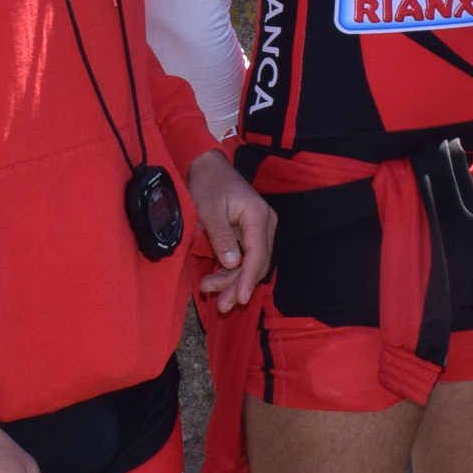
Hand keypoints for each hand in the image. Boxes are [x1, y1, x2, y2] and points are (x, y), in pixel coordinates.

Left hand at [188, 151, 274, 313]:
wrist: (207, 167)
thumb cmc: (209, 184)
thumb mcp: (210, 209)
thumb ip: (221, 235)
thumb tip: (232, 263)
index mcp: (258, 216)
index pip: (258, 254)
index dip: (248, 279)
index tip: (240, 298)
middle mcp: (264, 224)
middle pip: (257, 264)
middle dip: (239, 286)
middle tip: (222, 306)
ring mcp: (258, 229)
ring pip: (251, 264)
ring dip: (233, 282)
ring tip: (214, 297)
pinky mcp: (249, 234)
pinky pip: (244, 257)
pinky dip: (231, 272)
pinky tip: (217, 283)